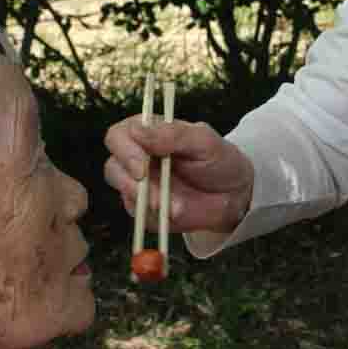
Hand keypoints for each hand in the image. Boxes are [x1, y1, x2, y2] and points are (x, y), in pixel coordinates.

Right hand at [103, 117, 254, 233]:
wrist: (234, 194)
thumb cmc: (219, 159)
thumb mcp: (204, 140)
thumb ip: (173, 134)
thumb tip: (137, 130)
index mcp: (147, 133)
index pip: (118, 136)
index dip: (125, 150)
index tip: (143, 166)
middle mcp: (136, 158)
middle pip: (113, 167)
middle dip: (132, 184)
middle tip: (156, 195)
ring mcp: (139, 186)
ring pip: (124, 194)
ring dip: (147, 202)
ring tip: (175, 207)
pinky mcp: (146, 211)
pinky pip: (140, 217)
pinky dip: (156, 218)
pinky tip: (177, 213)